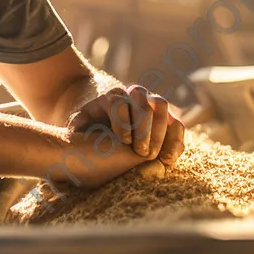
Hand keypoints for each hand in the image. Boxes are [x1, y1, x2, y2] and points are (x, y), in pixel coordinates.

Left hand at [67, 84, 185, 164]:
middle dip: (145, 129)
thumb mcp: (80, 123)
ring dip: (162, 132)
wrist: (108, 114)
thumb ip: (78, 126)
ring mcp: (152, 102)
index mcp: (111, 96)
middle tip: (142, 153)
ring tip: (156, 157)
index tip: (124, 142)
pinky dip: (175, 140)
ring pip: (162, 106)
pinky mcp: (165, 117)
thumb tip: (76, 131)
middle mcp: (134, 94)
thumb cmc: (92, 123)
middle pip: (144, 102)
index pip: (119, 103)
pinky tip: (168, 160)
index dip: (123, 122)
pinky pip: (176, 123)